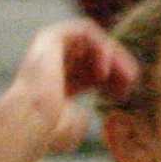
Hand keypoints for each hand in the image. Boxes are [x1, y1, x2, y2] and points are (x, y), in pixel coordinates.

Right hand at [7, 20, 139, 154]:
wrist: (28, 121)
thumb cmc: (48, 131)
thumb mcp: (72, 126)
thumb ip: (79, 120)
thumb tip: (85, 118)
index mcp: (60, 81)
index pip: (95, 70)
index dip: (115, 78)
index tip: (123, 94)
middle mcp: (54, 62)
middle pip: (97, 53)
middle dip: (119, 66)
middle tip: (132, 82)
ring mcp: (50, 47)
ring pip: (95, 39)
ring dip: (115, 56)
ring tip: (126, 77)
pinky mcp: (50, 37)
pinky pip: (85, 30)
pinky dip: (101, 47)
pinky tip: (103, 73)